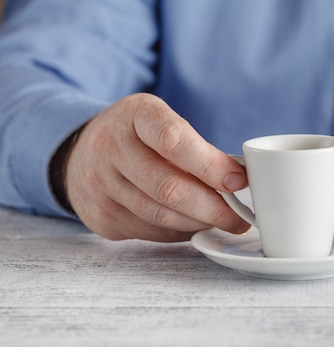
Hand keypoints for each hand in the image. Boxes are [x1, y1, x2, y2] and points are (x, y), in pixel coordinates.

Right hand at [63, 93, 249, 240]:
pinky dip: (179, 231)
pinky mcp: (101, 216)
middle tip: (240, 217)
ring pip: (161, 215)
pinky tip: (194, 225)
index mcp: (135, 115)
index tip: (238, 181)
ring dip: (200, 223)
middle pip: (169, 187)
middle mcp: (110, 147)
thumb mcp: (161, 121)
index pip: (173, 140)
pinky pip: (150, 231)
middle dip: (214, 207)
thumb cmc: (136, 136)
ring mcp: (100, 184)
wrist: (80, 154)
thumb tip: (238, 178)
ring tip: (224, 222)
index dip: (210, 165)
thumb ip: (196, 146)